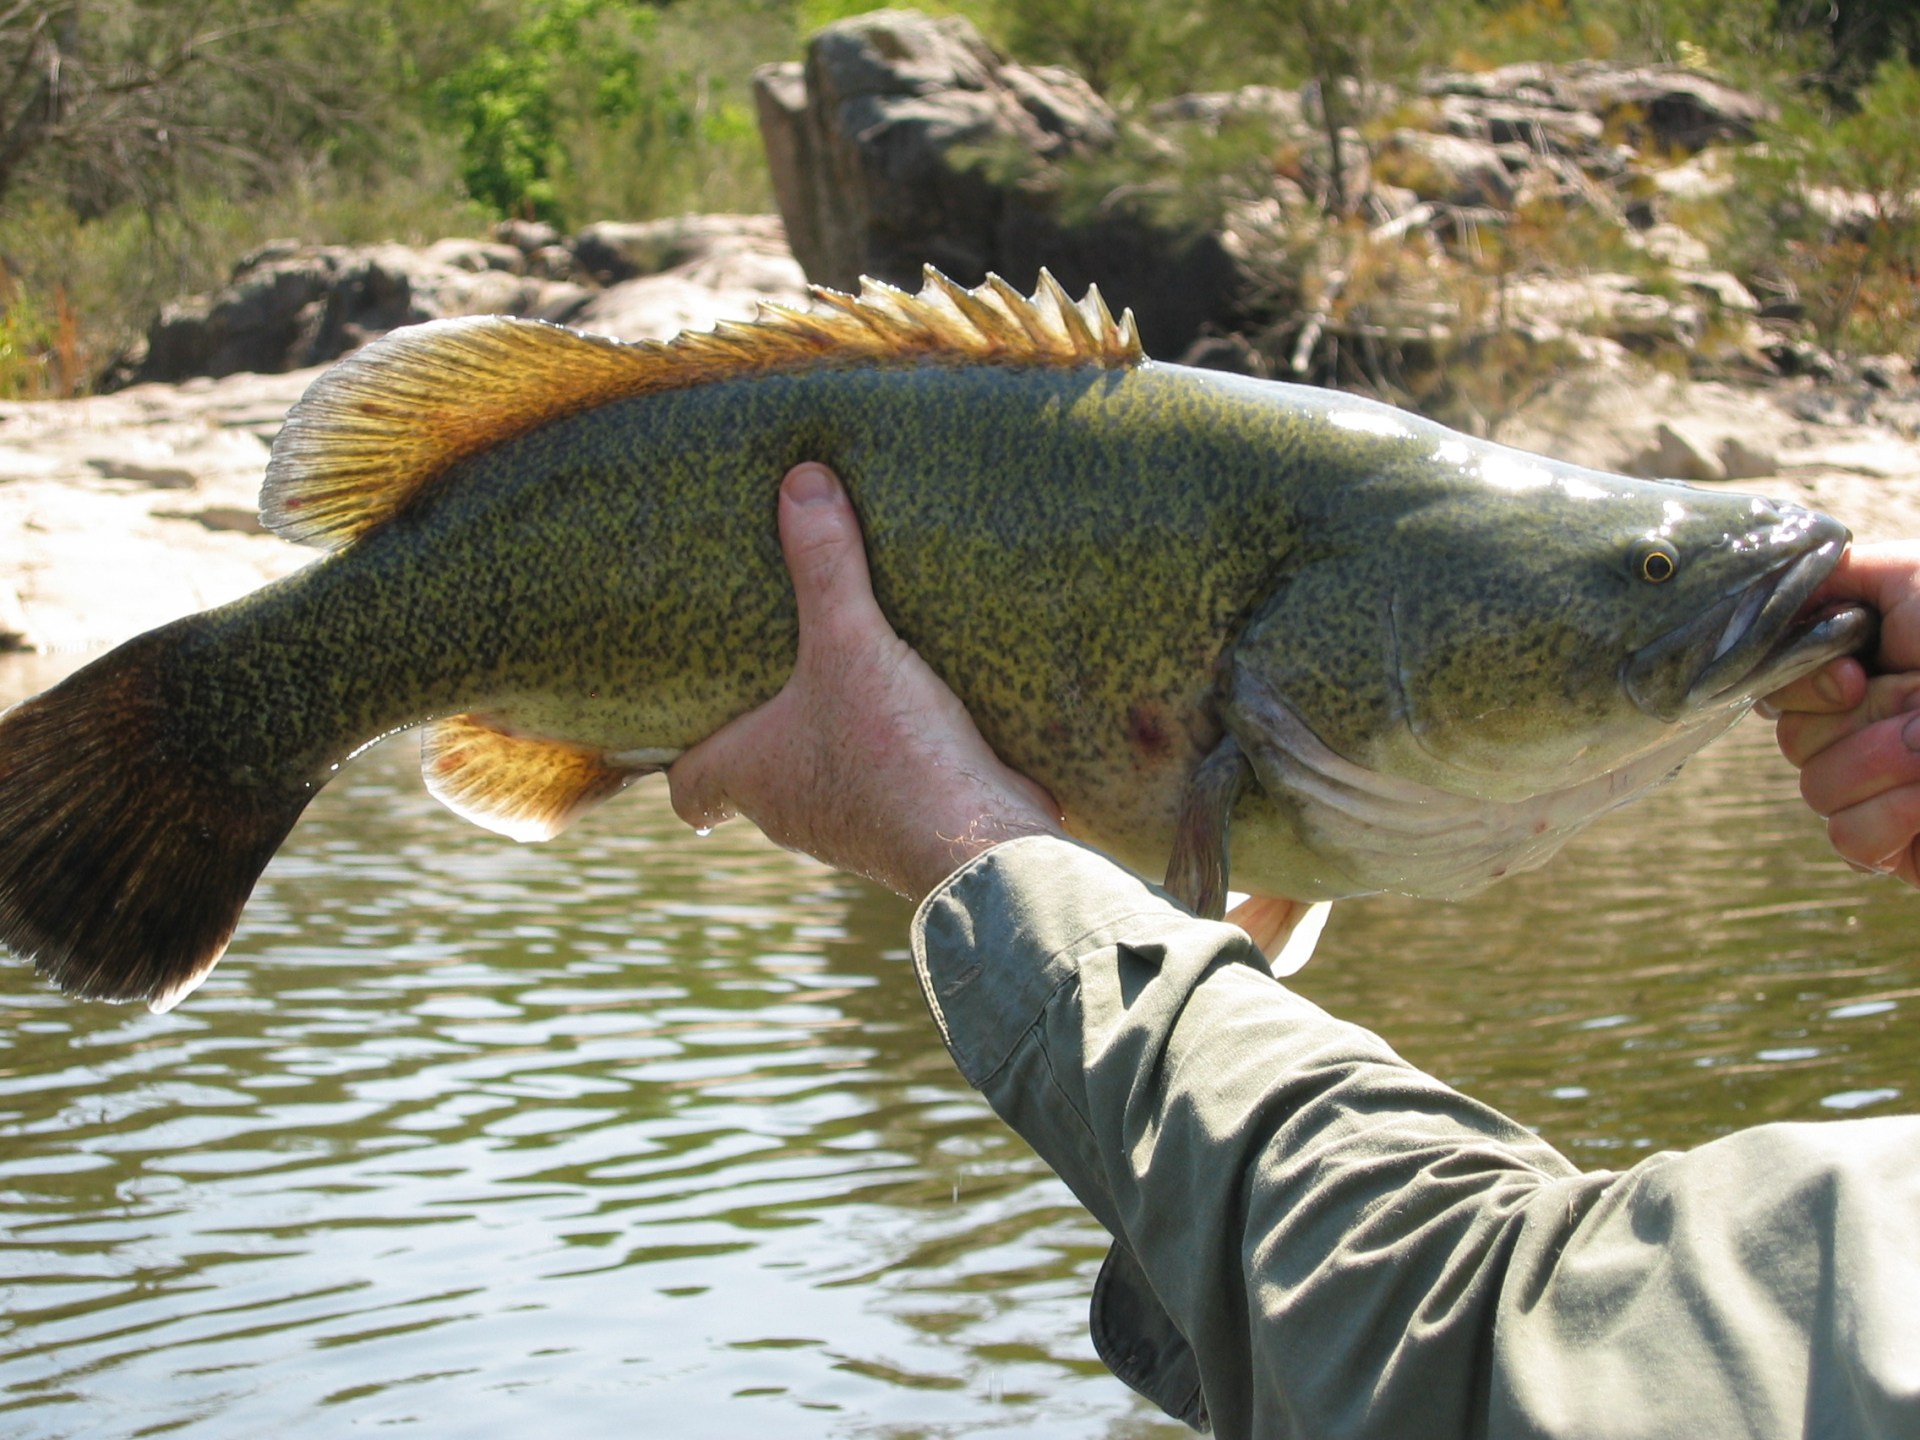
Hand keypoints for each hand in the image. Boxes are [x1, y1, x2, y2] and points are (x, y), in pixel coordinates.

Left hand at [667, 463, 1062, 902]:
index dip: (679, 764)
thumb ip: (826, 565)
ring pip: (823, 787)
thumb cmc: (890, 751)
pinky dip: (892, 761)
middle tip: (771, 679)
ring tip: (848, 684)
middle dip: (763, 736)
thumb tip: (800, 481)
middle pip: (755, 781)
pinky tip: (920, 717)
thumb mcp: (852, 641)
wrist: (979, 842)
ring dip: (830, 746)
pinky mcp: (909, 834)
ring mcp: (852, 832)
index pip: (687, 790)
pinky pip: (887, 794)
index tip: (684, 734)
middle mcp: (791, 815)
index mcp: (752, 775)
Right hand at [1766, 541, 1919, 884]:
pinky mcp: (1899, 845)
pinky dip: (1894, 818)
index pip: (1773, 684)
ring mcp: (1879, 789)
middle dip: (1863, 721)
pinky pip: (1849, 840)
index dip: (1804, 684)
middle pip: (1792, 740)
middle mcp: (1862, 725)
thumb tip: (1765, 600)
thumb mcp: (1911, 577)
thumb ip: (1832, 575)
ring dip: (1888, 764)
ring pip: (1815, 790)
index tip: (1856, 674)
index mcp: (1862, 665)